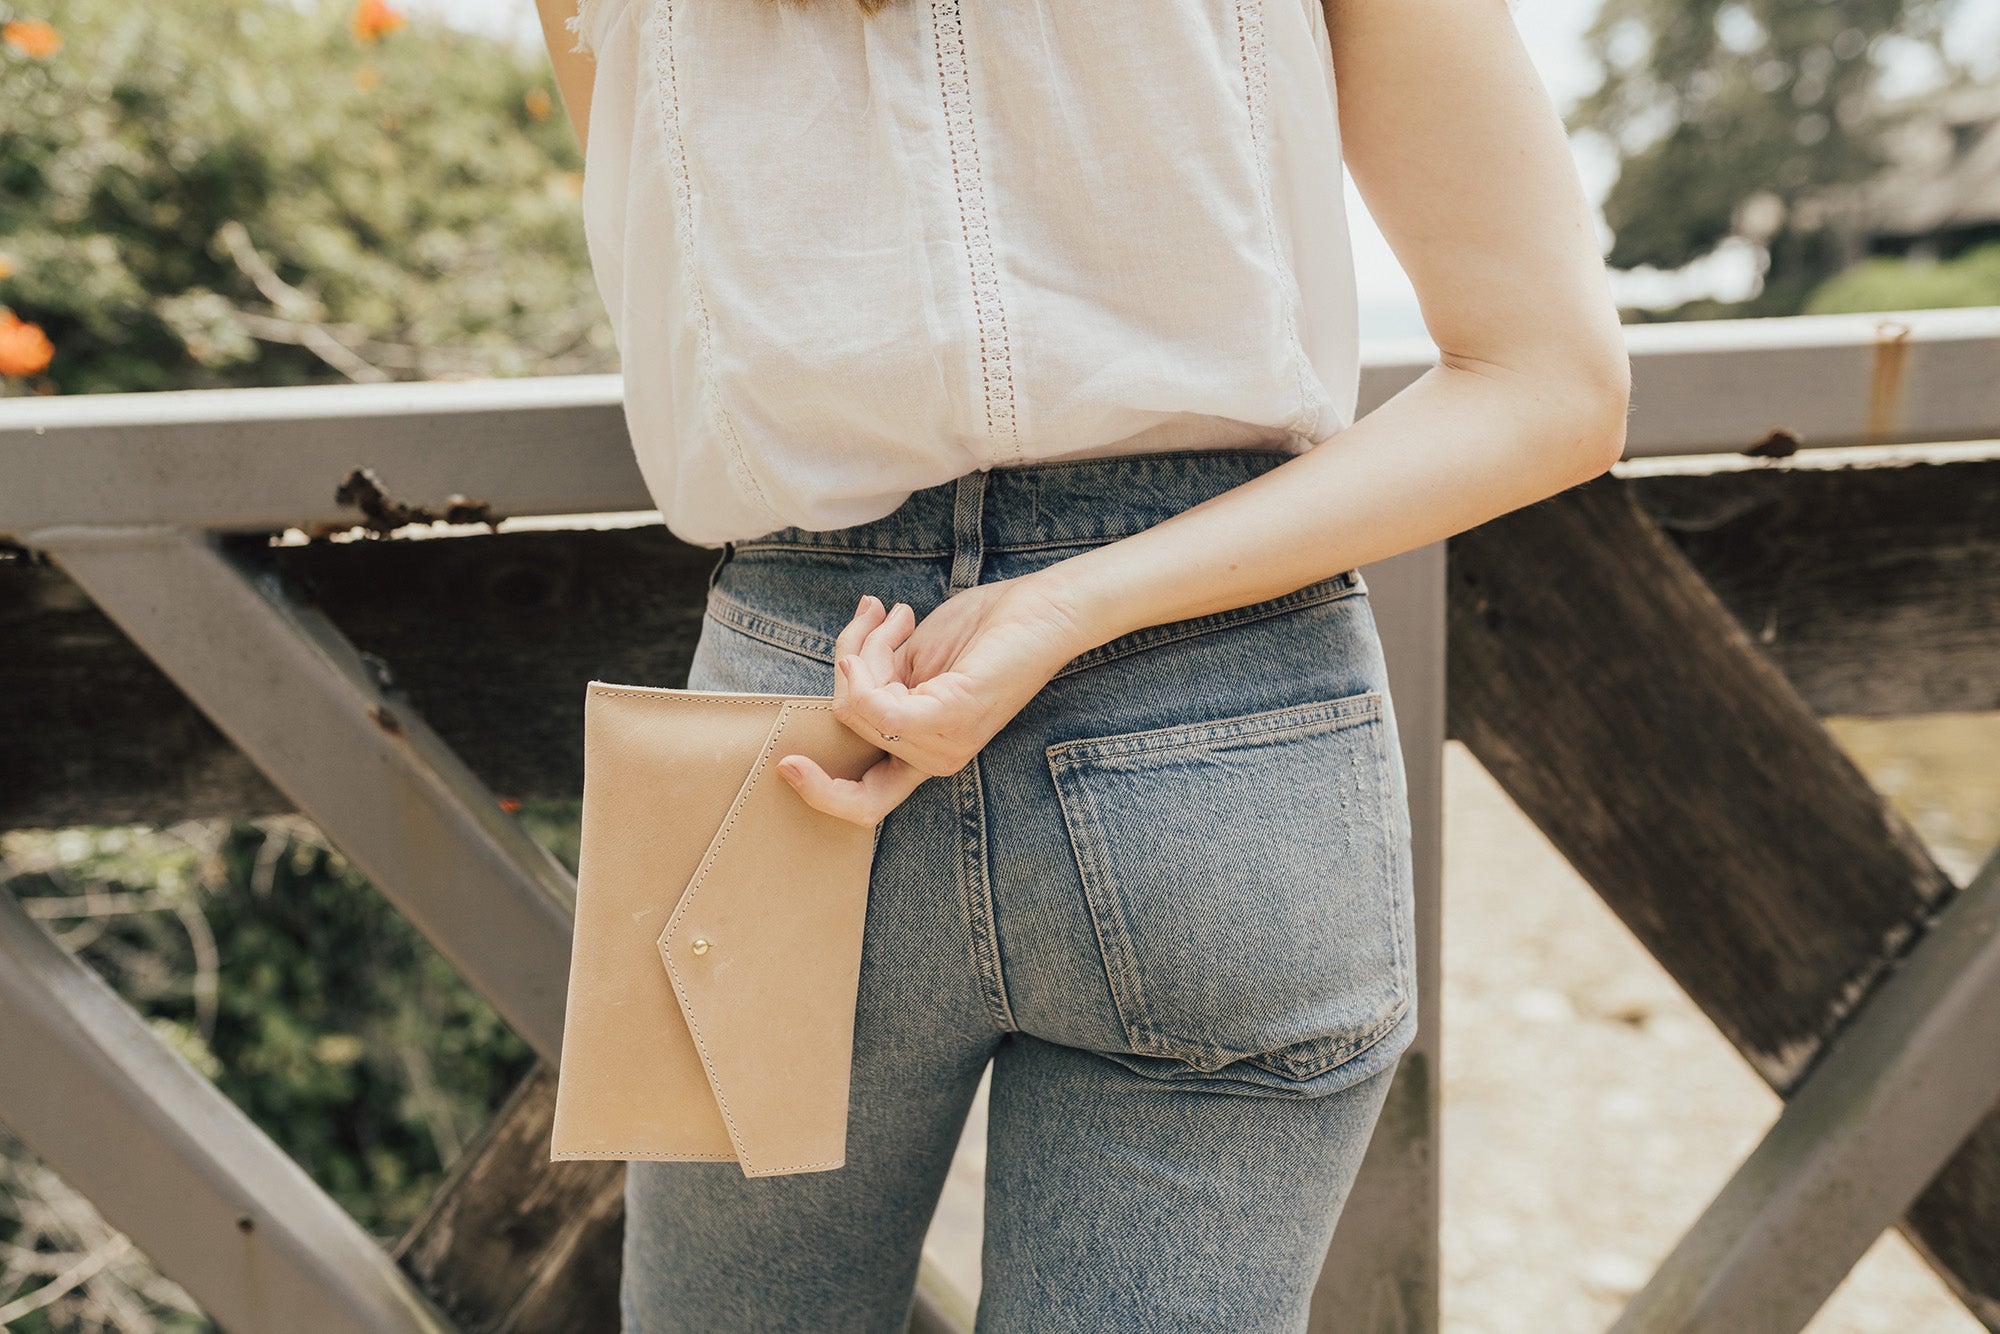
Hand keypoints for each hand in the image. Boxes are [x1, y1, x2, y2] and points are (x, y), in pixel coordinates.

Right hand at [774, 573, 1091, 826]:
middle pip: (847, 719)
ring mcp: (944, 746)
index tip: (786, 765)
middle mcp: (935, 760)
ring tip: (901, 614)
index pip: (868, 802)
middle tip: (879, 616)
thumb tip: (842, 668)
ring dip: (867, 645)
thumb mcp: (914, 661)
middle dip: (850, 658)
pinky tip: (891, 624)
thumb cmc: (984, 630)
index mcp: (926, 752)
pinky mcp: (949, 719)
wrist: (1042, 608)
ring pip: (856, 703)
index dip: (821, 794)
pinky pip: (873, 704)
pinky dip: (868, 659)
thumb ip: (877, 680)